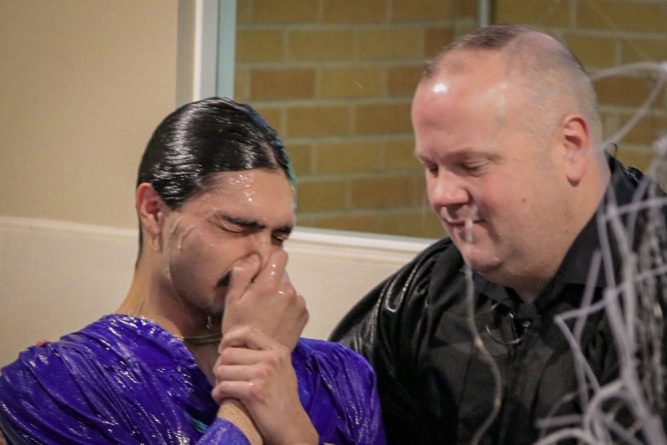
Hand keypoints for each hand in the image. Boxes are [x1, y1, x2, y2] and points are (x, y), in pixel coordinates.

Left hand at [212, 326, 318, 444]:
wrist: (290, 424)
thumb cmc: (283, 397)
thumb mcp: (281, 367)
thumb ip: (264, 353)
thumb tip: (235, 344)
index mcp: (278, 350)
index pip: (247, 332)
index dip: (230, 339)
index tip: (223, 350)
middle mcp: (272, 358)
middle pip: (228, 353)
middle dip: (220, 366)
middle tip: (223, 378)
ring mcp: (263, 373)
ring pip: (222, 369)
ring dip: (218, 381)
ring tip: (224, 389)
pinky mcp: (254, 391)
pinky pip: (223, 386)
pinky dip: (218, 394)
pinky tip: (222, 398)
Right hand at [222, 251, 307, 350]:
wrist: (256, 355)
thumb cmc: (239, 327)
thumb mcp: (232, 298)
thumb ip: (243, 272)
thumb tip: (255, 257)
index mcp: (271, 283)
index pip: (280, 255)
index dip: (270, 261)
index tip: (262, 271)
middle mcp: (289, 290)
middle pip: (282, 275)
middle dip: (272, 282)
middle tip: (258, 300)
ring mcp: (299, 303)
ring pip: (289, 290)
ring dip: (280, 296)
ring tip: (267, 314)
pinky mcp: (304, 315)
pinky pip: (295, 304)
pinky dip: (288, 308)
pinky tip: (276, 321)